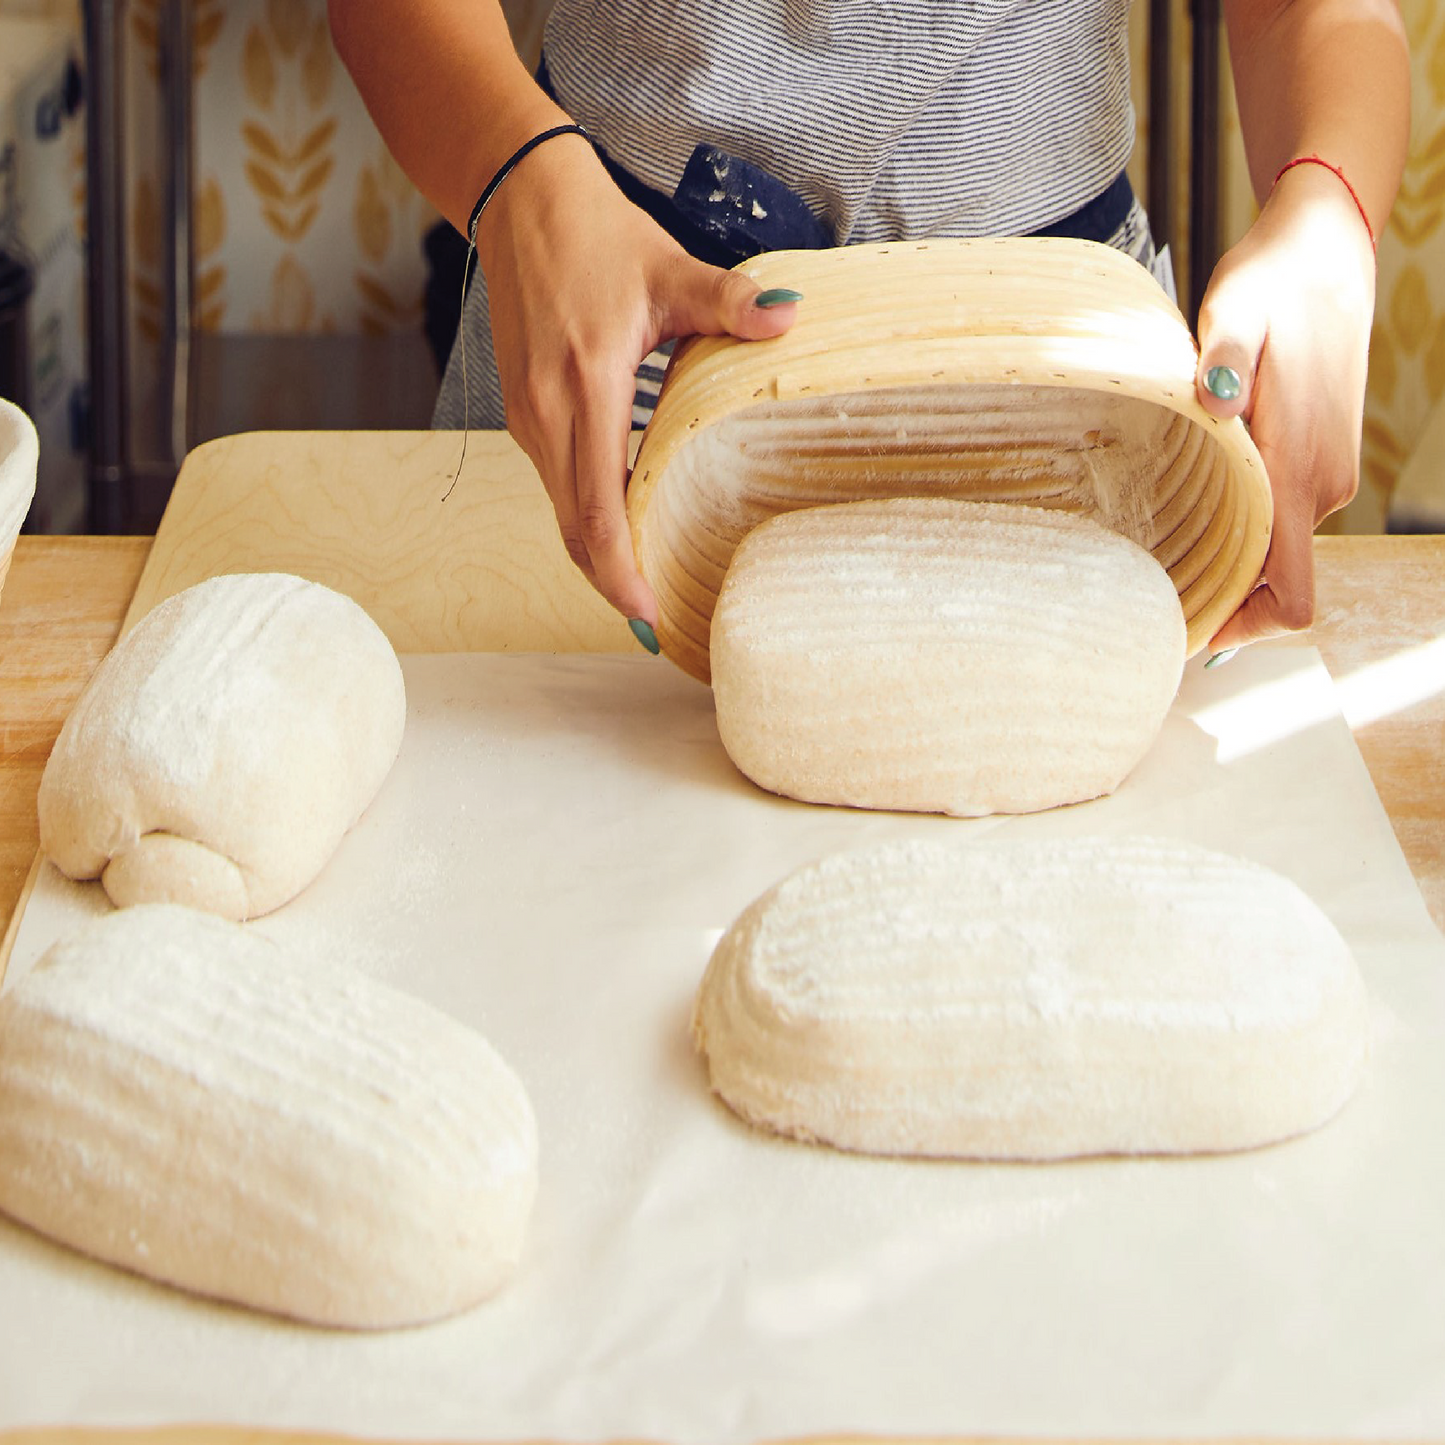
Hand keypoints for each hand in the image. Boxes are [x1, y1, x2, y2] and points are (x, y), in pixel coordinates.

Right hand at [474, 135, 799, 628]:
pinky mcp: (525, 413)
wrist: (518, 201)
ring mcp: (528, 418)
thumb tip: (790, 317)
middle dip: (612, 584)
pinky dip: (587, 521)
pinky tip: (624, 533)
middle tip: (657, 628)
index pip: (598, 508)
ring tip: (645, 592)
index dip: (621, 572)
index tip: (648, 617)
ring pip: (562, 513)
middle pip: (574, 530)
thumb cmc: (596, 236)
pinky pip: (558, 486)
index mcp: (584, 386)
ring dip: (599, 557)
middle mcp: (545, 415)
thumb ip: (730, 303)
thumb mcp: (669, 270)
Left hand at [1193, 162, 1376, 652]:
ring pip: (1273, 549)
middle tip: (1141, 590)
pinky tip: (1189, 498)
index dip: (1243, 629)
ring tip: (1154, 542)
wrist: (1325, 251)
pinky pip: (1276, 518)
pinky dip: (1237, 525)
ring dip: (1224, 556)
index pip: (1291, 595)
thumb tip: (1211, 399)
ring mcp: (1323, 475)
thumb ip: (1221, 360)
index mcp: (1297, 472)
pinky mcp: (1315, 459)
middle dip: (1217, 596)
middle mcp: (1318, 487)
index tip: (1185, 630)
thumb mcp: (1236, 311)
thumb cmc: (1274, 284)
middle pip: (1274, 584)